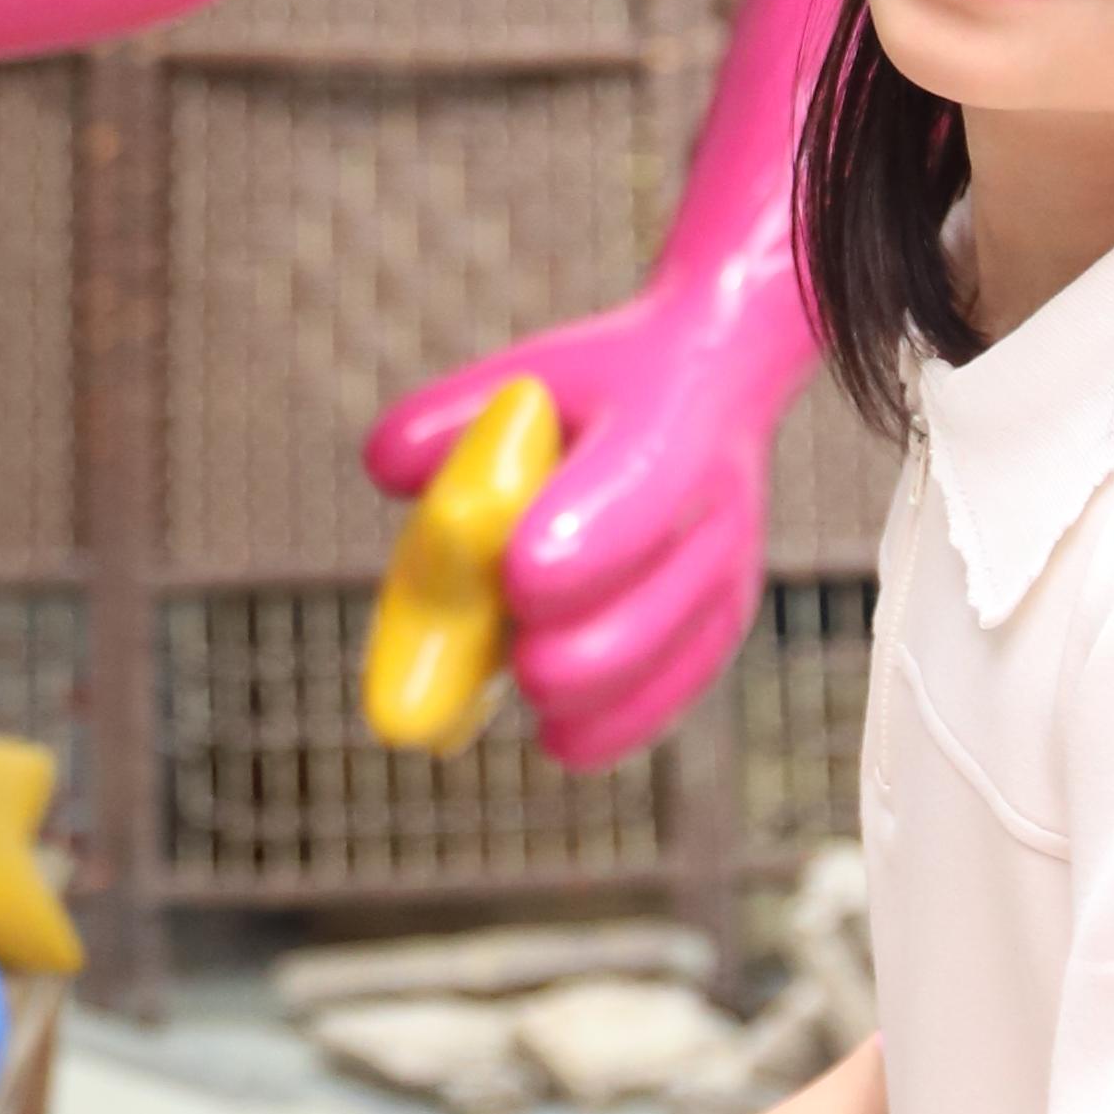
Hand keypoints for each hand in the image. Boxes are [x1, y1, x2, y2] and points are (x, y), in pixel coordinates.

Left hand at [366, 284, 785, 768]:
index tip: (520, 582)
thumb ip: (453, 415)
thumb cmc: (597, 389)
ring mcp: (726, 566)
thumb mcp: (531, 374)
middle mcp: (711, 500)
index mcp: (665, 419)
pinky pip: (681, 687)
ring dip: (595, 694)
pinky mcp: (722, 618)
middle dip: (582, 650)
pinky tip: (563, 739)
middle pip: (653, 599)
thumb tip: (388, 472)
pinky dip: (622, 724)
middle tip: (522, 666)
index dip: (583, 546)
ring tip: (531, 691)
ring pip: (669, 655)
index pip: (635, 490)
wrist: (713, 385)